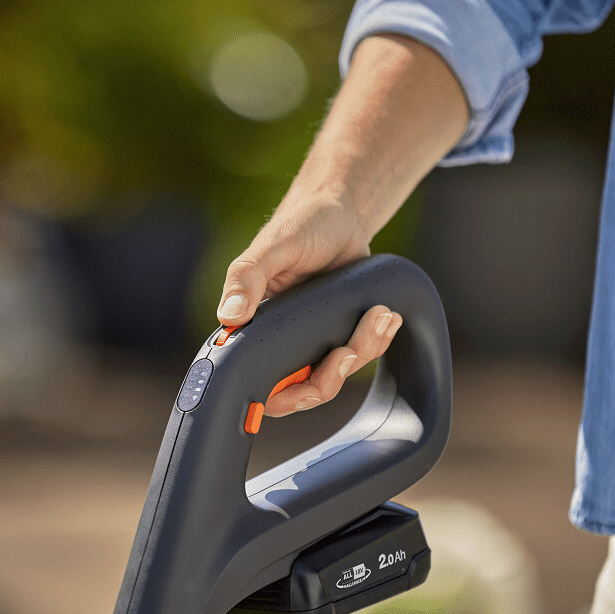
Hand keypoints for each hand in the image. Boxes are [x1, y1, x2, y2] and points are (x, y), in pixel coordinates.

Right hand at [216, 191, 401, 416]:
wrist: (340, 214)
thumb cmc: (301, 224)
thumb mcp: (274, 247)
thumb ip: (247, 277)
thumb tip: (229, 316)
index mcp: (252, 326)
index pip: (254, 381)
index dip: (275, 399)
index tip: (301, 393)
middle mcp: (279, 340)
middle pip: (301, 392)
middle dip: (329, 379)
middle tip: (348, 351)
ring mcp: (310, 341)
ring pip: (335, 376)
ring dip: (362, 351)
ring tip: (380, 315)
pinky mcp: (338, 334)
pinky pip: (358, 357)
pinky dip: (376, 341)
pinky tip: (386, 317)